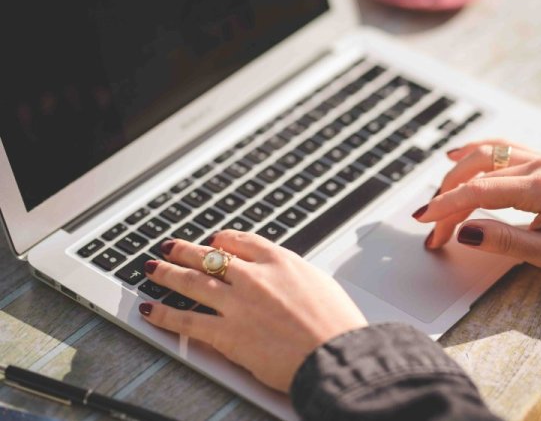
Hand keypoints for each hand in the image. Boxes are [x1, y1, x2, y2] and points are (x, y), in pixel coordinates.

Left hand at [138, 231, 367, 391]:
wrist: (334, 354)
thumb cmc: (336, 324)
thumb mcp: (321, 284)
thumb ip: (296, 277)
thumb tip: (287, 278)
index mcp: (280, 262)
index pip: (242, 242)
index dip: (222, 240)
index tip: (214, 240)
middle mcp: (254, 277)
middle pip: (210, 257)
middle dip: (185, 250)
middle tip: (171, 246)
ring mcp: (237, 304)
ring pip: (191, 282)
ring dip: (167, 273)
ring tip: (153, 268)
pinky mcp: (227, 334)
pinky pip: (186, 321)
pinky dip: (164, 314)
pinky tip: (150, 309)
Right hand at [414, 140, 540, 272]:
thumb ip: (504, 241)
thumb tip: (465, 232)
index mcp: (540, 187)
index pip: (478, 192)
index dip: (446, 206)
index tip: (424, 221)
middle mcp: (538, 165)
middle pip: (475, 174)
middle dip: (447, 199)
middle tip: (432, 227)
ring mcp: (540, 159)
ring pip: (484, 155)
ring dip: (455, 174)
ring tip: (436, 195)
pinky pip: (501, 148)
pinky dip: (475, 151)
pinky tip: (458, 156)